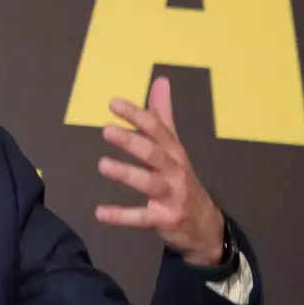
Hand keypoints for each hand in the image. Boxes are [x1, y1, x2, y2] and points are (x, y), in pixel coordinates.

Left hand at [94, 76, 225, 264]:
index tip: (113, 103)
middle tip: (106, 130)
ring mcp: (171, 195)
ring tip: (102, 165)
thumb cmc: (180, 178)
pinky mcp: (165, 219)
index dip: (136, 114)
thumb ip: (162, 115)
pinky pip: (141, 218)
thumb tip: (160, 80)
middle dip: (131, 141)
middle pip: (153, 153)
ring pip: (149, 183)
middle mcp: (174, 170)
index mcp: (173, 150)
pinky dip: (121, 216)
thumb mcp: (173, 146)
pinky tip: (99, 212)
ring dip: (126, 173)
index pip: (156, 128)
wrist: (204, 224)